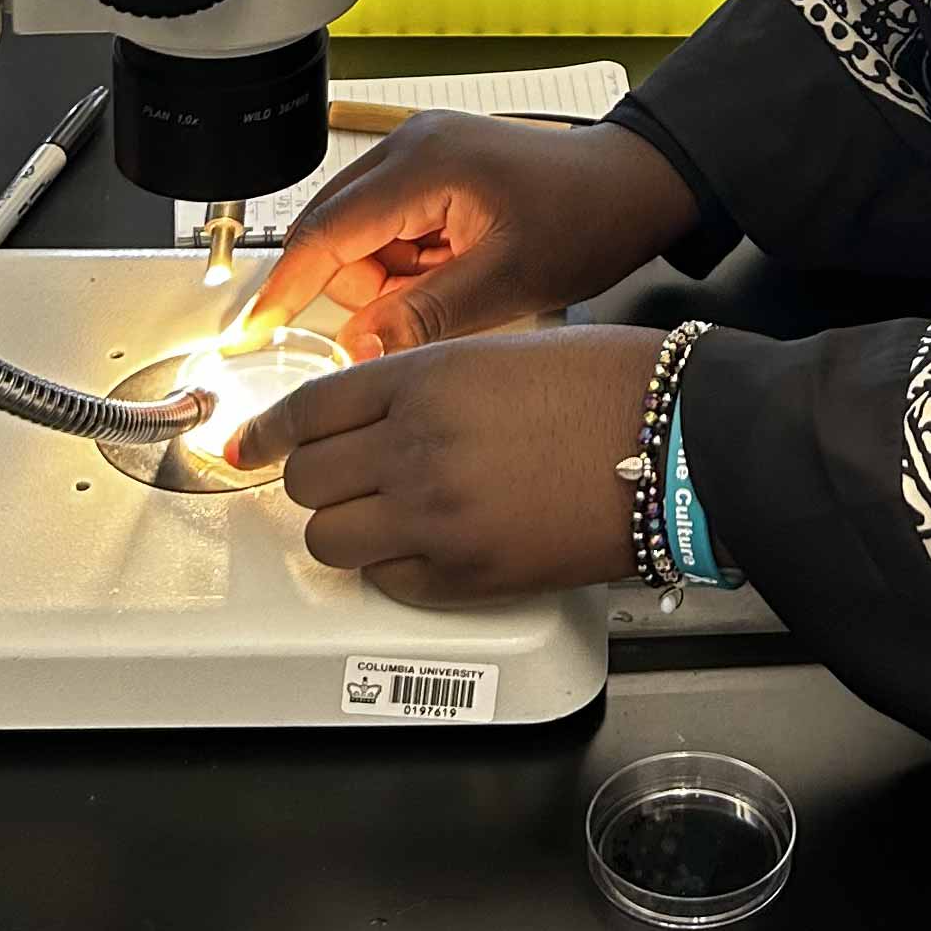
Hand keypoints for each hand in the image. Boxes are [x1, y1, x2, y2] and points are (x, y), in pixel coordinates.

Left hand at [226, 325, 661, 603]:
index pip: (307, 409)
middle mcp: (416, 447)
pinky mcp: (466, 575)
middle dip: (311, 479)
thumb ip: (426, 381)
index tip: (252, 443)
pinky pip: (385, 582)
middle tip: (337, 478)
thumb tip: (374, 414)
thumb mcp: (501, 348)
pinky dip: (391, 568)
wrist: (679, 441)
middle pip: (306, 478)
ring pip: (328, 539)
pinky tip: (423, 545)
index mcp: (425, 378)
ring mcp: (436, 517)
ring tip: (378, 517)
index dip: (269, 430)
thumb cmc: (611, 385)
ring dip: (343, 528)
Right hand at [228, 117, 698, 361]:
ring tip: (456, 285)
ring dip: (388, 276)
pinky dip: (408, 262)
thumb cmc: (587, 218)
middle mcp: (411, 146)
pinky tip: (456, 270)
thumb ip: (422, 318)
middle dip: (358, 287)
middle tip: (414, 315)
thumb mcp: (505, 283)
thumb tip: (356, 349)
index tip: (253, 330)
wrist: (634, 185)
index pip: (325, 232)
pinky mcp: (433, 165)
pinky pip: (390, 226)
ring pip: (360, 234)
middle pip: (334, 232)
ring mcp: (421, 151)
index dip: (285, 288)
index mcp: (422, 164)